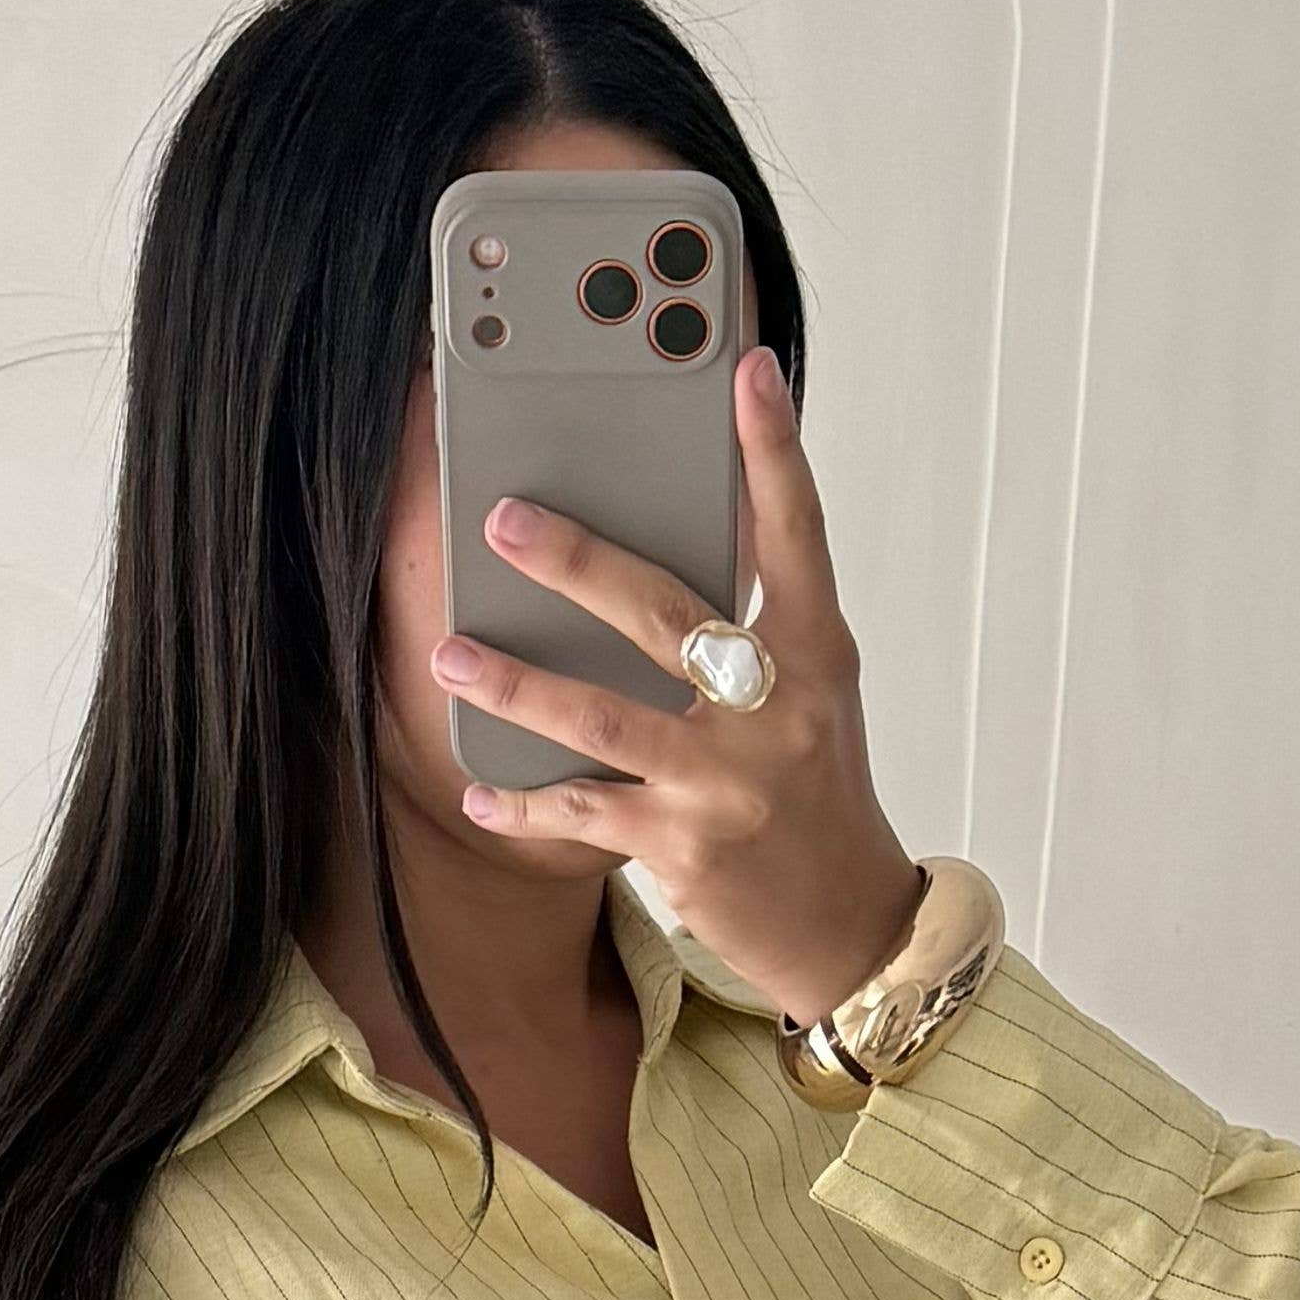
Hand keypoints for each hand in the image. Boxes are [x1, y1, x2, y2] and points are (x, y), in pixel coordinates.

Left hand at [429, 348, 923, 1034]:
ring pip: (601, 715)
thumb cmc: (817, 796)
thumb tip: (660, 556)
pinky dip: (524, 803)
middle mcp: (777, 711)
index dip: (774, 449)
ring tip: (450, 655)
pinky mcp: (684, 846)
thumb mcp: (812, 699)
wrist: (848, 930)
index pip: (796, 535)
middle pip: (665, 613)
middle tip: (504, 519)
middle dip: (577, 562)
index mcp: (818, 657)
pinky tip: (479, 788)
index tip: (747, 369)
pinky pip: (583, 812)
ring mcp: (728, 781)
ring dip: (515, 684)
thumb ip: (757, 630)